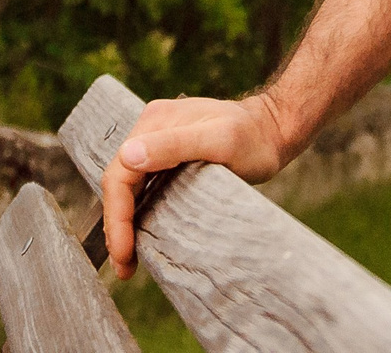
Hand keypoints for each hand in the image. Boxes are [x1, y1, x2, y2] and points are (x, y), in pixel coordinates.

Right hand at [100, 93, 289, 276]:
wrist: (273, 131)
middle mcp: (151, 130)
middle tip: (125, 268)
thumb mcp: (220, 141)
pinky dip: (137, 214)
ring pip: (128, 187)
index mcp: (154, 122)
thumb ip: (174, 145)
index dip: (118, 216)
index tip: (124, 251)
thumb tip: (127, 155)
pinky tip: (140, 236)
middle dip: (117, 227)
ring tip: (128, 262)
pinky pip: (143, 187)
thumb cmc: (253, 138)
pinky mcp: (168, 158)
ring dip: (123, 224)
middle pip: (120, 182)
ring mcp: (158, 143)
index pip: (120, 173)